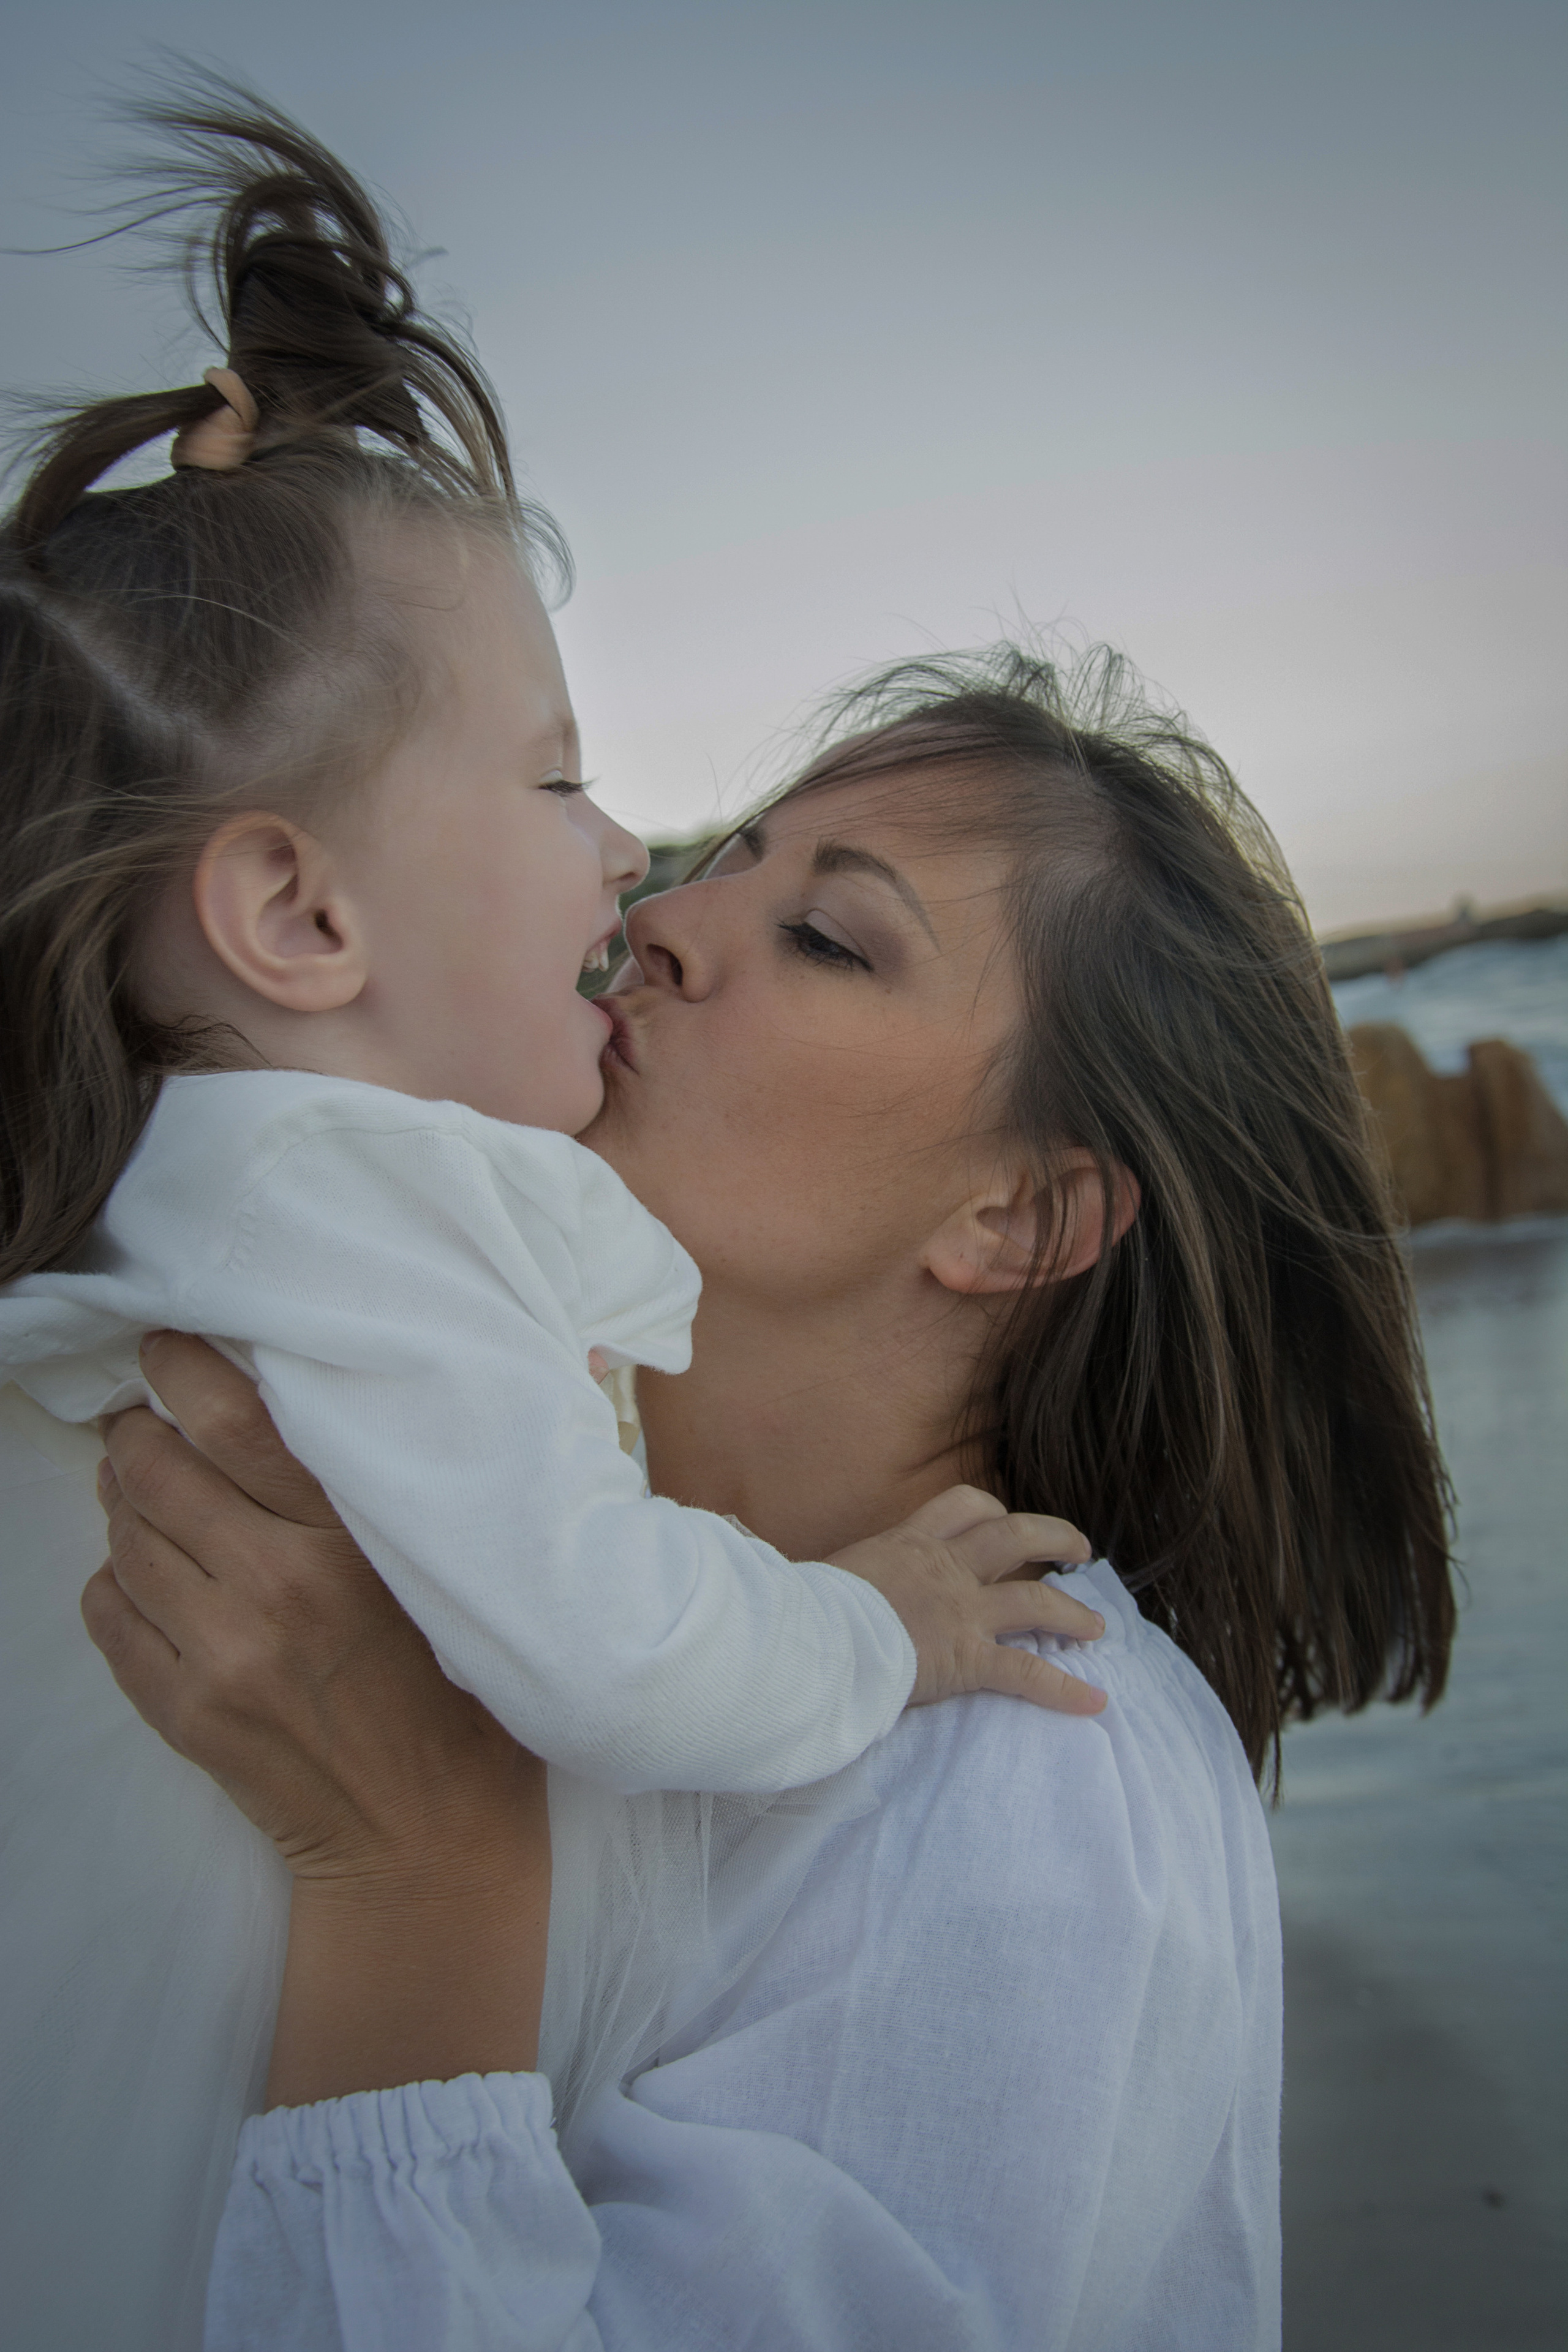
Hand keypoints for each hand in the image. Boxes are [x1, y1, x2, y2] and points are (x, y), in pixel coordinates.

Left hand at [82, 1333, 549, 2103]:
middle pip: (156, 1470)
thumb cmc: (467, 1695)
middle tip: (145, 1420)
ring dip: (124, 1503)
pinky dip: (114, 1581)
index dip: (183, 1368)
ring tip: (147, 1492)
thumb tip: (512, 1370)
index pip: (235, 1420)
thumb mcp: (468, 1571)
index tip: (166, 1346)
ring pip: (123, 1537)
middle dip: (137, 1434)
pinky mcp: (182, 1711)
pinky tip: (150, 1575)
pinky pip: (107, 1612)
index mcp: (351, 1541)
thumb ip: (446, 1473)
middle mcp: (274, 1588)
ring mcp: (218, 1655)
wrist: (429, 1844)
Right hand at [829, 1485, 1107, 1715]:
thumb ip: (839, 1575)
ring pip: (1035, 1599)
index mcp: (906, 1541)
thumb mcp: (823, 1573)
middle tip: (1079, 1550)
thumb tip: (802, 1580)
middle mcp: (944, 1568)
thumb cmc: (802, 1611)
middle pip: (1014, 1536)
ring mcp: (961, 1612)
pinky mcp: (968, 1658)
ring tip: (1097, 1626)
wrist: (810, 1642)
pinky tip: (1093, 1702)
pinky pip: (1028, 1673)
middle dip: (1054, 1539)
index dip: (992, 1510)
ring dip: (1073, 1612)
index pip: (961, 1507)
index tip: (1004, 1517)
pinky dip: (1064, 1688)